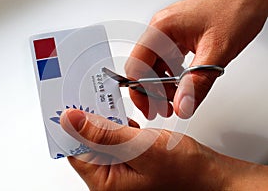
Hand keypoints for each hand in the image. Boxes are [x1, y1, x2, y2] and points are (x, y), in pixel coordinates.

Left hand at [61, 109, 267, 189]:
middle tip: (91, 100)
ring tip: (108, 108)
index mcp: (107, 183)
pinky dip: (117, 129)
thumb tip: (72, 120)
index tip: (71, 105)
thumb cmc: (185, 170)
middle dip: (90, 122)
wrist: (211, 176)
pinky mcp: (130, 162)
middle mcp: (111, 180)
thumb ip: (104, 134)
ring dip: (105, 124)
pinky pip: (115, 142)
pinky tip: (123, 121)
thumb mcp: (141, 147)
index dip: (72, 127)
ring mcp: (121, 171)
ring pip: (102, 140)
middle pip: (88, 145)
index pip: (77, 151)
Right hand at [125, 0, 267, 118]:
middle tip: (165, 109)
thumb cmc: (236, 7)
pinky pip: (169, 61)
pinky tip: (184, 84)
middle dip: (153, 92)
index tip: (149, 107)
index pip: (137, 65)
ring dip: (164, 86)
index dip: (140, 90)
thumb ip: (198, 81)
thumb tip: (182, 105)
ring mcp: (171, 34)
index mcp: (163, 28)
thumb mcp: (217, 50)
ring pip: (157, 66)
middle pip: (145, 68)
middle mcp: (162, 30)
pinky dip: (174, 77)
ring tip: (178, 99)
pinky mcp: (180, 38)